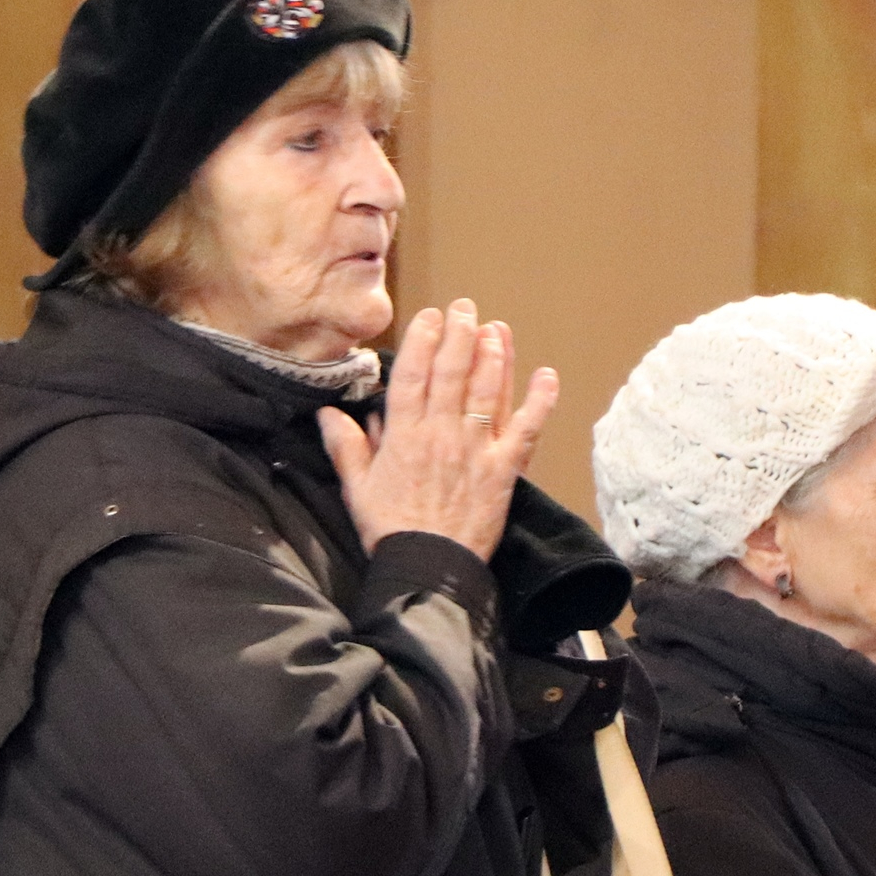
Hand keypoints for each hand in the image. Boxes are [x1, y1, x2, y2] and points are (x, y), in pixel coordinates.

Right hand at [318, 299, 558, 561]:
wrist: (429, 568)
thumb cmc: (390, 530)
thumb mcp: (357, 488)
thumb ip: (345, 446)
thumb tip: (328, 412)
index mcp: (404, 435)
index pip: (414, 375)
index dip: (423, 341)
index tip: (431, 316)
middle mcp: (441, 433)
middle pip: (453, 373)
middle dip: (460, 334)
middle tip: (466, 308)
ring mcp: (476, 449)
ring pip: (487, 391)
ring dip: (495, 356)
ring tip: (497, 330)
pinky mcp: (504, 469)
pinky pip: (526, 429)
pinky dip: (539, 401)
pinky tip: (547, 375)